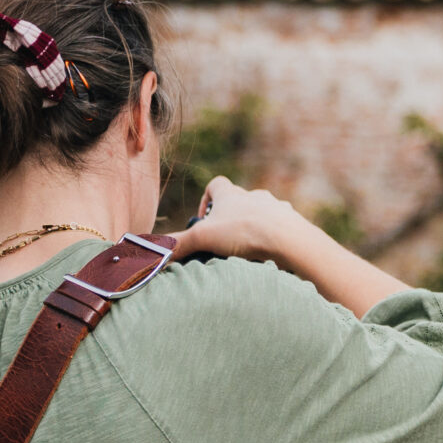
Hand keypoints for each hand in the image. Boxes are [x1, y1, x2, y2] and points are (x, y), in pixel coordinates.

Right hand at [170, 176, 317, 266]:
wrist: (290, 240)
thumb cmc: (244, 233)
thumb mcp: (203, 238)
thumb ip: (176, 244)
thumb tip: (148, 252)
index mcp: (232, 194)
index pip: (216, 185)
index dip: (207, 199)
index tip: (203, 219)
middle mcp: (256, 196)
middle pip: (240, 201)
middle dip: (231, 219)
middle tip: (224, 240)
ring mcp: (277, 209)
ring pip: (263, 215)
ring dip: (255, 229)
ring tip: (249, 250)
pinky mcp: (294, 225)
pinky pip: (282, 230)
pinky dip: (275, 241)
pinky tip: (272, 257)